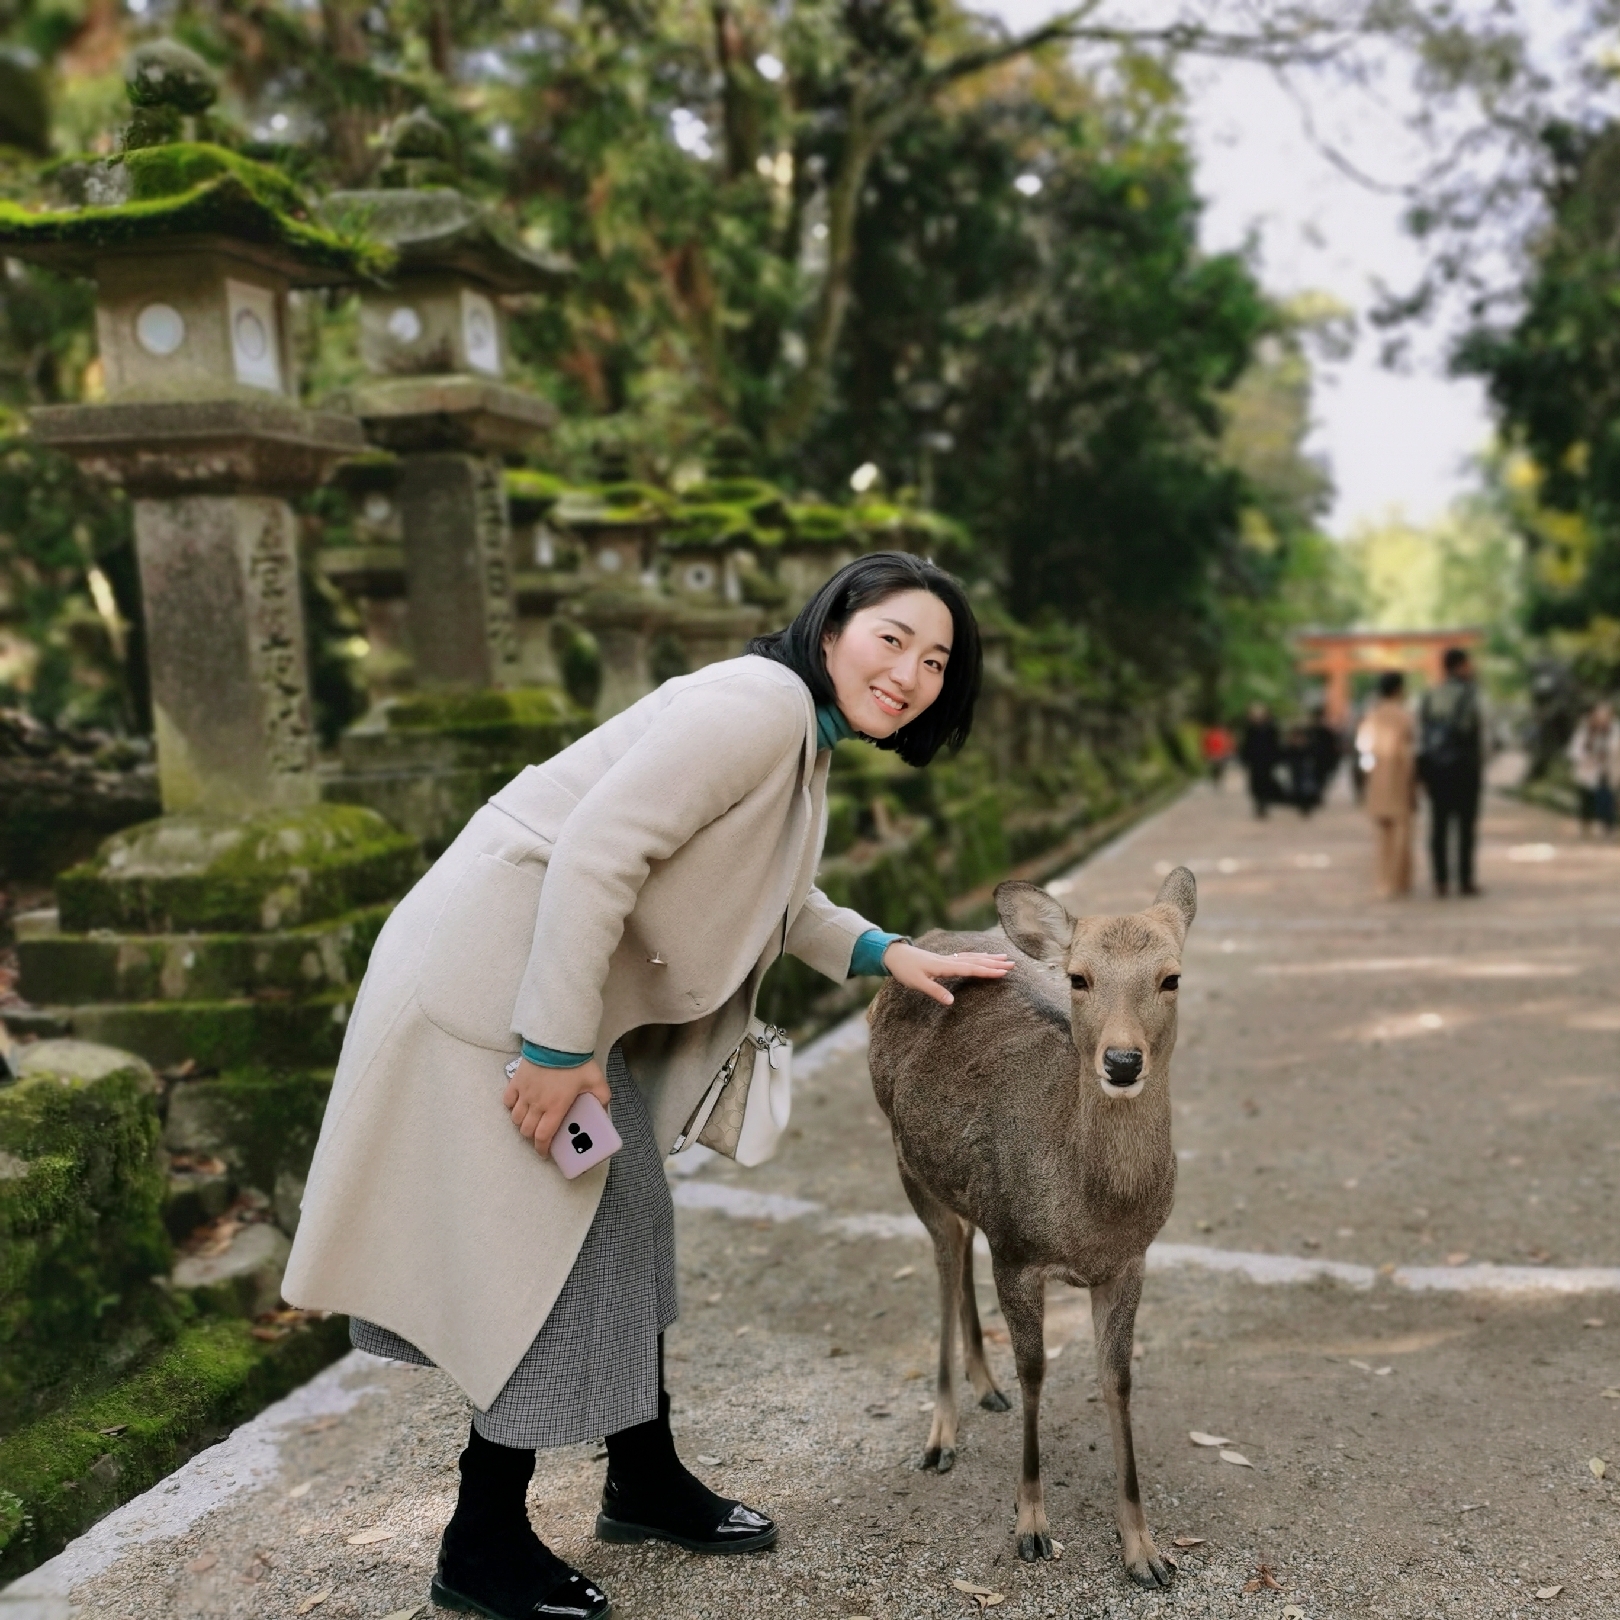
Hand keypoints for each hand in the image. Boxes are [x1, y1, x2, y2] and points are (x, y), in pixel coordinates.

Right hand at [503, 1057, 611, 1156]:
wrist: (558, 1040)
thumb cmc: (576, 1061)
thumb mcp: (596, 1081)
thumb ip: (602, 1099)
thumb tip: (604, 1111)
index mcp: (555, 1107)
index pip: (543, 1136)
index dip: (542, 1148)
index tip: (544, 1152)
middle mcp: (537, 1103)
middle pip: (527, 1130)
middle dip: (533, 1137)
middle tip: (540, 1136)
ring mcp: (525, 1092)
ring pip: (516, 1118)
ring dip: (522, 1124)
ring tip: (531, 1121)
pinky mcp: (517, 1081)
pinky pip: (508, 1100)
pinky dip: (511, 1106)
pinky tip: (519, 1105)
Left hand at [884, 940, 1013, 1005]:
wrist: (895, 955)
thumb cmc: (905, 970)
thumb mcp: (918, 983)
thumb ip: (935, 991)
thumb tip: (952, 1002)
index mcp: (945, 966)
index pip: (971, 969)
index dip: (987, 971)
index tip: (1003, 972)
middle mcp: (950, 960)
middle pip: (977, 961)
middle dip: (995, 962)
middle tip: (1013, 963)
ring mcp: (948, 958)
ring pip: (973, 957)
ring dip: (989, 958)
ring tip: (1004, 957)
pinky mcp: (945, 959)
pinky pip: (967, 957)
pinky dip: (978, 956)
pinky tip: (983, 956)